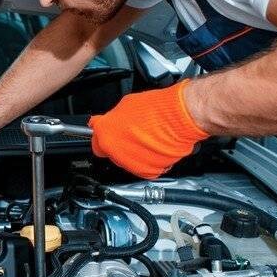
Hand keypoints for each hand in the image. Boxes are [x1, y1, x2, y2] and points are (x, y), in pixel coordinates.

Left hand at [88, 80, 208, 178]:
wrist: (181, 117)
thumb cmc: (157, 108)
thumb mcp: (127, 104)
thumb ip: (114, 118)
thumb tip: (111, 121)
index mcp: (105, 135)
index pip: (96, 141)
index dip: (105, 135)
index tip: (110, 133)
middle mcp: (116, 153)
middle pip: (113, 152)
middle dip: (121, 144)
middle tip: (134, 133)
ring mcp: (132, 164)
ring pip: (128, 161)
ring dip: (135, 153)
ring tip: (149, 138)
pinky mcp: (149, 171)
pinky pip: (146, 167)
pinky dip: (150, 159)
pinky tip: (156, 146)